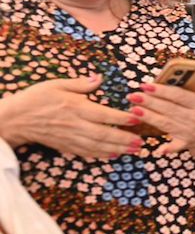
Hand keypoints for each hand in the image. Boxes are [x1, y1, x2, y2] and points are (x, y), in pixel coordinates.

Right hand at [0, 75, 142, 158]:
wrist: (14, 119)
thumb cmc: (36, 98)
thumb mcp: (56, 84)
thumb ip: (80, 84)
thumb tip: (99, 79)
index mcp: (75, 107)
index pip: (103, 114)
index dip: (121, 118)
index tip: (138, 119)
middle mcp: (75, 125)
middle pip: (104, 134)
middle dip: (124, 139)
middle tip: (141, 142)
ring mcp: (70, 138)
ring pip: (97, 146)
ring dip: (117, 149)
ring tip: (134, 150)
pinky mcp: (65, 146)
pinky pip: (86, 152)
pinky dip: (101, 155)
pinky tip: (113, 155)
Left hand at [125, 82, 194, 156]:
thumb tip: (186, 68)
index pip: (178, 95)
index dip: (161, 90)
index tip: (145, 85)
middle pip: (169, 108)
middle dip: (150, 102)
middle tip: (133, 95)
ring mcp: (192, 131)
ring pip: (166, 123)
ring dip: (149, 117)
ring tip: (133, 109)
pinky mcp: (186, 143)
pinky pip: (175, 146)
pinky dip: (168, 148)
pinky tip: (158, 149)